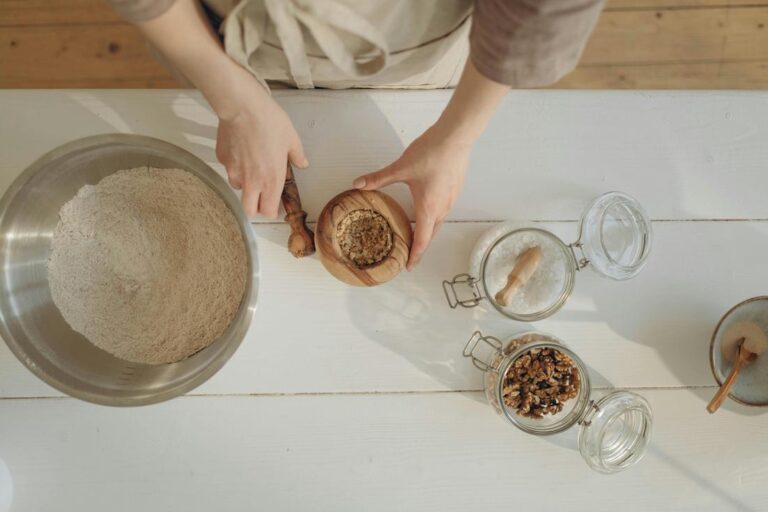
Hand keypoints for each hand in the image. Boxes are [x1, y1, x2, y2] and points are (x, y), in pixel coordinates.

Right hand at [215, 79, 306, 217]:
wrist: (242, 107)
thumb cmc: (269, 122)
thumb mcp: (291, 139)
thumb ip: (297, 156)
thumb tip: (302, 163)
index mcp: (271, 180)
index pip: (268, 212)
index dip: (271, 210)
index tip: (274, 201)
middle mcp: (251, 182)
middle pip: (249, 210)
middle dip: (255, 205)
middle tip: (261, 192)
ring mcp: (234, 172)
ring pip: (238, 188)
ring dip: (244, 183)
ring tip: (251, 164)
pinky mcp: (222, 160)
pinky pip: (228, 169)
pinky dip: (234, 165)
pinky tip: (241, 149)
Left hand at [353, 123, 471, 269]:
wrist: (456, 137)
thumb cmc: (430, 153)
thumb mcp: (400, 168)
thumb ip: (379, 178)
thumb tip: (358, 184)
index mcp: (428, 208)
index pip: (422, 240)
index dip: (415, 255)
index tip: (409, 266)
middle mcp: (442, 208)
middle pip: (431, 234)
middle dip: (421, 246)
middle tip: (410, 255)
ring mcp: (451, 199)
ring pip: (439, 222)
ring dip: (428, 231)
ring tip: (417, 235)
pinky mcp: (455, 190)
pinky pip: (444, 210)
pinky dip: (435, 217)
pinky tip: (427, 209)